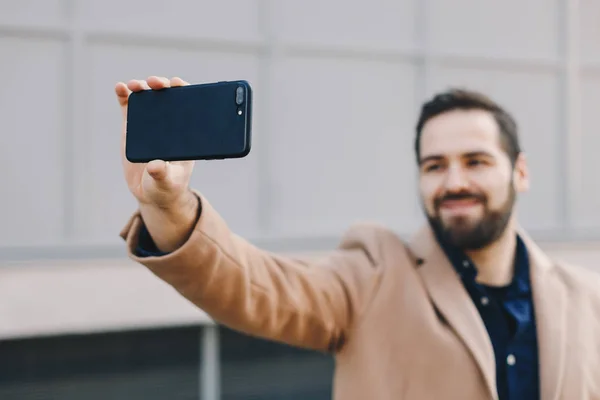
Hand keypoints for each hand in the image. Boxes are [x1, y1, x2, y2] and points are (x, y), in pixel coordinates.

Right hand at [115, 76, 194, 209]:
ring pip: (148, 98)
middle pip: (168, 97)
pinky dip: (124, 96)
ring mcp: (150, 124)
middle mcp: (169, 124)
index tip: (177, 84)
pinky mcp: (133, 127)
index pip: (188, 106)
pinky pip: (129, 108)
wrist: (151, 193)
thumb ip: (162, 174)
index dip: (184, 91)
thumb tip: (154, 165)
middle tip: (156, 83)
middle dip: (162, 85)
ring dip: (142, 87)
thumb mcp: (166, 182)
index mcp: (185, 134)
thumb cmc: (166, 187)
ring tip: (134, 85)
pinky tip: (121, 88)